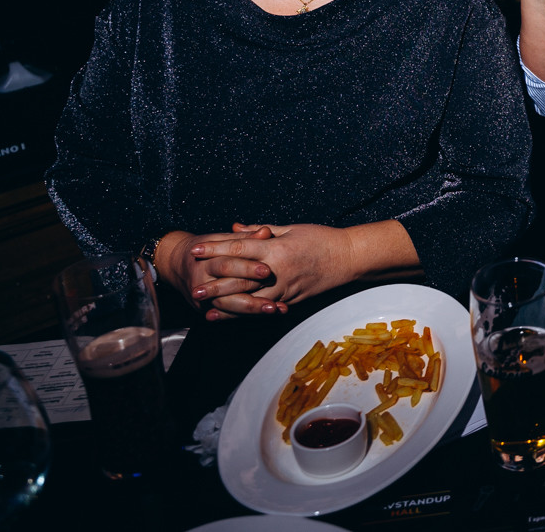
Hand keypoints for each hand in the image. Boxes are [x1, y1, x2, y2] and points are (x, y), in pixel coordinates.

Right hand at [160, 226, 281, 319]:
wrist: (177, 265)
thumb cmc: (204, 249)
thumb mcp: (221, 239)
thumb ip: (244, 238)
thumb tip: (265, 232)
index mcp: (206, 261)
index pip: (227, 264)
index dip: (247, 268)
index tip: (267, 271)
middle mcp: (202, 281)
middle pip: (228, 288)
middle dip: (252, 293)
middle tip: (272, 296)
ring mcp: (203, 298)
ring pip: (228, 305)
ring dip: (252, 309)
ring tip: (273, 309)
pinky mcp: (206, 309)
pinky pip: (228, 315)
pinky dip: (247, 316)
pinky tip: (265, 315)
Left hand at [189, 223, 356, 318]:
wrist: (349, 258)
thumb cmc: (321, 238)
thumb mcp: (291, 228)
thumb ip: (261, 230)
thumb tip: (234, 228)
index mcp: (276, 247)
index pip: (239, 248)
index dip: (215, 249)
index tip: (196, 251)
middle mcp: (278, 270)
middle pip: (240, 278)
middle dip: (215, 284)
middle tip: (194, 290)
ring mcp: (285, 288)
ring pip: (251, 299)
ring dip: (227, 305)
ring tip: (207, 308)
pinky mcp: (291, 300)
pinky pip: (265, 308)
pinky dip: (247, 313)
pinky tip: (233, 317)